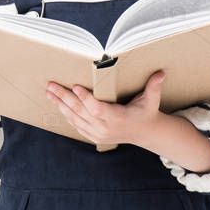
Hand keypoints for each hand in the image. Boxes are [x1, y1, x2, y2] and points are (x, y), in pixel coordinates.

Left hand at [45, 70, 166, 145]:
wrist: (144, 133)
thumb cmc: (146, 112)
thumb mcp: (152, 100)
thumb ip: (154, 87)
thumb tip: (161, 73)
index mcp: (117, 118)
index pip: (98, 109)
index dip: (85, 99)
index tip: (75, 86)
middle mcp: (105, 128)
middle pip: (80, 112)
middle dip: (64, 97)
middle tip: (51, 85)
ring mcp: (98, 133)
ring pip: (74, 118)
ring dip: (60, 104)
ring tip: (49, 92)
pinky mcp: (93, 136)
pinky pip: (75, 124)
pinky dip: (65, 113)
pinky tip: (57, 103)